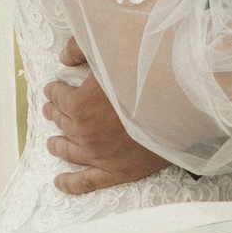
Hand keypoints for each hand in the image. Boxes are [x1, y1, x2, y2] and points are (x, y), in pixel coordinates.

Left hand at [43, 47, 158, 195]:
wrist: (181, 104)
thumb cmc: (147, 75)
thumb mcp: (110, 51)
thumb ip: (80, 48)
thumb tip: (64, 58)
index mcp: (81, 104)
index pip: (59, 96)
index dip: (54, 91)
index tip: (53, 89)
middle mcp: (85, 133)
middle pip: (62, 122)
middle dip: (54, 114)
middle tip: (50, 111)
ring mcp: (99, 155)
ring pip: (69, 152)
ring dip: (57, 145)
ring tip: (52, 142)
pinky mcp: (116, 172)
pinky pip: (87, 182)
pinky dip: (71, 183)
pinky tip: (60, 182)